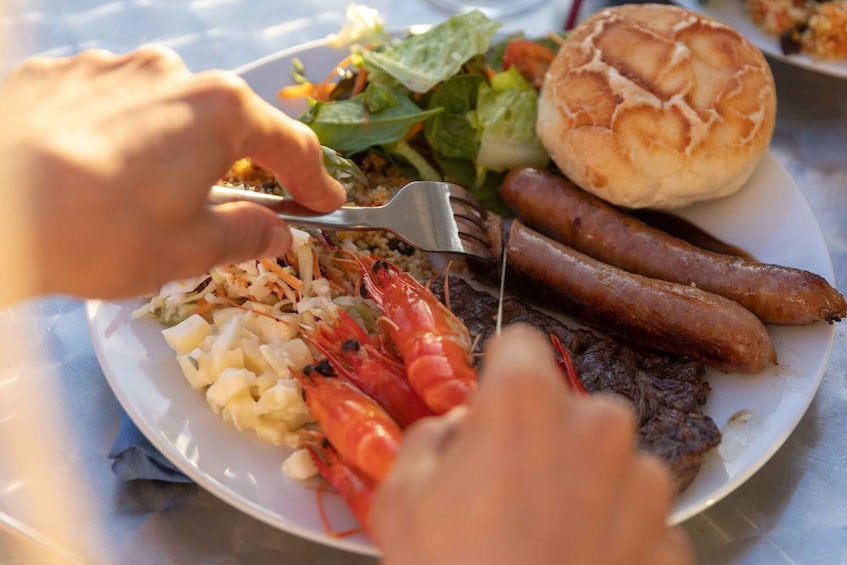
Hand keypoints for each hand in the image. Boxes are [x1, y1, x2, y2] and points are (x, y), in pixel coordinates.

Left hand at [0, 46, 344, 302]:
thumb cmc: (98, 233)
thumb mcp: (190, 250)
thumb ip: (246, 236)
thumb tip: (274, 232)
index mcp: (218, 111)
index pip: (289, 145)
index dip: (313, 179)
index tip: (324, 203)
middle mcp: (170, 74)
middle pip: (223, 123)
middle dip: (231, 167)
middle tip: (225, 211)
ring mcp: (109, 68)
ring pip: (162, 113)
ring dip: (168, 151)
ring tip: (139, 200)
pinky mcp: (57, 76)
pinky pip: (107, 106)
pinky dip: (115, 138)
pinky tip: (92, 175)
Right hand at [372, 325, 692, 564]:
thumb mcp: (401, 498)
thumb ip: (432, 439)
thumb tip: (461, 431)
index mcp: (528, 403)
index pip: (520, 345)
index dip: (500, 373)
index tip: (493, 406)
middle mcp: (599, 427)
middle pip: (570, 407)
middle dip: (545, 436)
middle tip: (510, 491)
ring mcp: (645, 485)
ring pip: (610, 462)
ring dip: (584, 484)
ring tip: (547, 538)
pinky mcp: (672, 539)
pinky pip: (638, 518)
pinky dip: (615, 533)